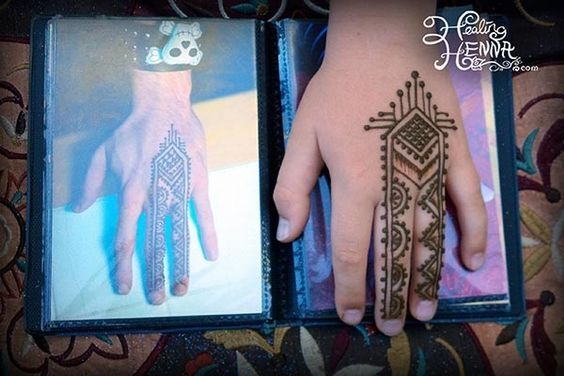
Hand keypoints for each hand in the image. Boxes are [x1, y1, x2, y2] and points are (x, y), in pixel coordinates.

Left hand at [74, 70, 217, 303]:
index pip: (125, 238)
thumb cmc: (132, 130)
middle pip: (154, 244)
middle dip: (154, 274)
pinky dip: (208, 235)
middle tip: (156, 298)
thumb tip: (78, 209)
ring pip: (179, 235)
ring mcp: (179, 193)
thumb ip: (90, 184)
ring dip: (180, 264)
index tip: (125, 287)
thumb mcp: (102, 154)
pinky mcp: (198, 184)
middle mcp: (155, 199)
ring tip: (181, 288)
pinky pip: (204, 214)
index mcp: (130, 194)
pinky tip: (211, 255)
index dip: (124, 266)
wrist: (164, 108)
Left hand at [274, 0, 486, 335]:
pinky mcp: (456, 155)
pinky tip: (469, 261)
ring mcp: (431, 171)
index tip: (352, 315)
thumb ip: (292, 187)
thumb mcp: (302, 134)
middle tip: (390, 327)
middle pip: (393, 254)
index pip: (350, 250)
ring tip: (423, 311)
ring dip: (427, 278)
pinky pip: (470, 202)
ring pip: (431, 237)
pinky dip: (472, 233)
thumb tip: (287, 236)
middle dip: (389, 295)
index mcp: (355, 183)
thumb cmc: (339, 89)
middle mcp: (395, 185)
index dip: (350, 288)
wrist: (383, 45)